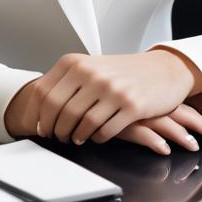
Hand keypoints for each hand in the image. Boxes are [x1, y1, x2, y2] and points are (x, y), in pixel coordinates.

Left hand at [31, 51, 194, 144]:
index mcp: (77, 63)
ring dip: (75, 137)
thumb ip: (67, 83)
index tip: (41, 127)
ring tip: (76, 138)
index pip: (45, 94)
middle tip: (59, 137)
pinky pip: (104, 132)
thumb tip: (40, 110)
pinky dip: (96, 138)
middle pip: (60, 112)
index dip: (39, 116)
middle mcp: (92, 73)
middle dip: (56, 130)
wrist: (162, 69)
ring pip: (81, 124)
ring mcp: (112, 89)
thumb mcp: (91, 66)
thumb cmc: (123, 72)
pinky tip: (96, 136)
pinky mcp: (132, 106)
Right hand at [109, 101, 201, 155]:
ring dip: (181, 135)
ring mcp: (138, 112)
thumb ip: (154, 109)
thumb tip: (173, 126)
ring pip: (165, 123)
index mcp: (158, 97)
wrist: (90, 88)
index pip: (188, 110)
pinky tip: (164, 149)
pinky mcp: (122, 122)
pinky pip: (141, 132)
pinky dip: (154, 141)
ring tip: (193, 146)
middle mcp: (152, 103)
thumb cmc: (116, 93)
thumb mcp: (137, 98)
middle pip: (184, 115)